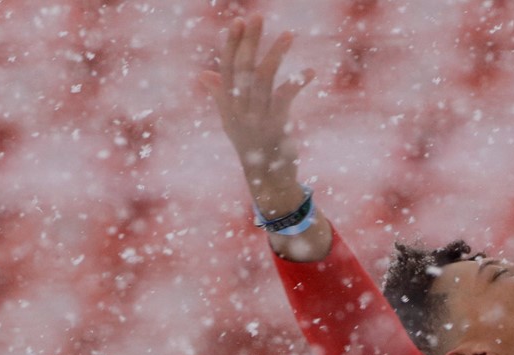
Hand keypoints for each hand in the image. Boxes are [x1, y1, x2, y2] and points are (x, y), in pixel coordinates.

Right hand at [199, 15, 314, 208]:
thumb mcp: (231, 119)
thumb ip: (220, 94)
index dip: (232, 44)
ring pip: (264, 79)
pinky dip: (297, 83)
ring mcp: (256, 118)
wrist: (266, 178)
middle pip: (243, 68)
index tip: (238, 21)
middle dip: (250, 40)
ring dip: (276, 54)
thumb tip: (204, 74)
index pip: (228, 67)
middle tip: (257, 16)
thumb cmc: (251, 144)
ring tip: (289, 34)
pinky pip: (285, 99)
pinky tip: (309, 72)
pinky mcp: (275, 126)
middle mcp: (239, 109)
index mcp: (228, 104)